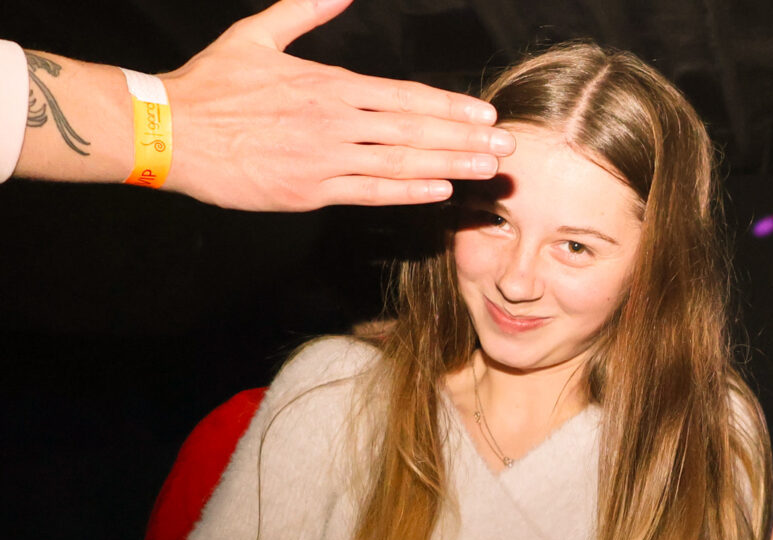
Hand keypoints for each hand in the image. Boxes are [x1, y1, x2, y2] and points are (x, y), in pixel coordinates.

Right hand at [160, 0, 514, 208]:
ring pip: (401, 161)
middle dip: (465, 137)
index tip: (484, 113)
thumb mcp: (257, 35)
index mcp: (328, 85)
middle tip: (507, 146)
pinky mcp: (310, 191)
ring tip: (488, 169)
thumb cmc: (211, 86)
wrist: (168, 130)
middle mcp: (335, 121)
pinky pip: (370, 192)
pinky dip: (408, 191)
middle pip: (414, 129)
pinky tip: (441, 191)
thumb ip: (304, 11)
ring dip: (450, 164)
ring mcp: (325, 159)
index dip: (448, 106)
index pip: (404, 96)